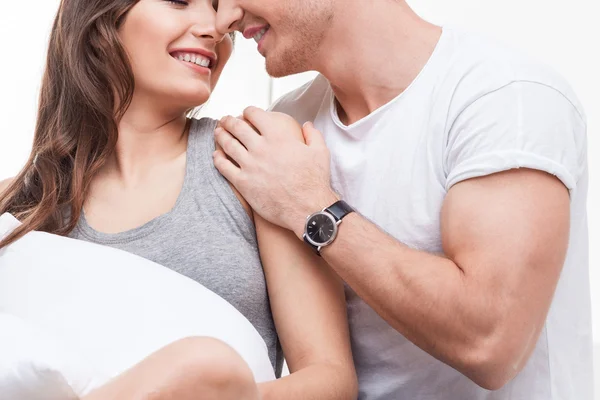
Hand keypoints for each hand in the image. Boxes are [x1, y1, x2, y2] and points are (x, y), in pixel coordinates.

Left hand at [213, 107, 337, 237]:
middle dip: (229, 120)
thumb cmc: (315, 181)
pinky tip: (217, 155)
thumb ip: (313, 135)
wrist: (307, 209)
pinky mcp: (243, 183)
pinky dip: (218, 158)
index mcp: (278, 136)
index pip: (255, 115)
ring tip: (218, 132)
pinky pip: (224, 167)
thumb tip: (307, 125)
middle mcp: (261, 147)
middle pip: (237, 127)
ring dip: (221, 135)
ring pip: (228, 144)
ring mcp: (250, 165)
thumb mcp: (320, 152)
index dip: (248, 111)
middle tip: (225, 120)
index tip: (246, 113)